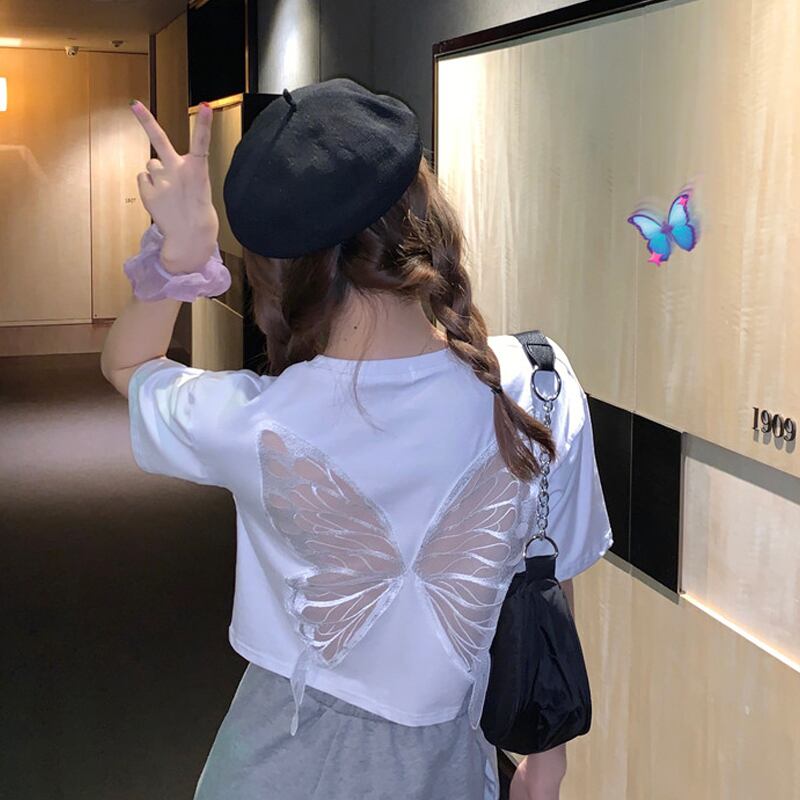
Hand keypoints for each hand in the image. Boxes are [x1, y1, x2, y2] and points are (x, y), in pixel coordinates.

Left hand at [130, 100, 218, 273]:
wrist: (191, 238)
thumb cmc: (198, 211)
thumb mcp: (197, 187)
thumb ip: (178, 170)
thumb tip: (152, 165)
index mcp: (197, 171)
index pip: (202, 142)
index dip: (204, 124)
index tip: (205, 106)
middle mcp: (177, 172)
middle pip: (160, 140)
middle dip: (146, 120)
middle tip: (134, 104)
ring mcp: (161, 182)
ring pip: (151, 165)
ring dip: (156, 174)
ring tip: (168, 191)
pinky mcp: (148, 193)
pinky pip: (143, 180)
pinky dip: (149, 187)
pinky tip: (159, 199)